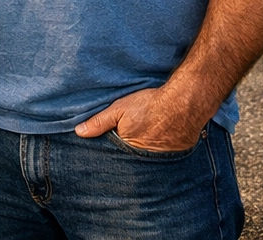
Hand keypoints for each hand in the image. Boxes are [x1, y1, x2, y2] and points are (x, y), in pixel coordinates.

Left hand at [74, 86, 205, 151]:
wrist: (184, 103)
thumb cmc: (150, 105)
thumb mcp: (119, 109)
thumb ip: (99, 122)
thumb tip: (79, 132)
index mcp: (128, 148)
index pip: (114, 156)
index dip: (110, 151)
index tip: (104, 151)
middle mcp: (145, 158)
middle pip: (131, 158)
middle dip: (126, 154)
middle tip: (128, 141)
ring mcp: (162, 158)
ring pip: (147, 159)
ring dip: (144, 152)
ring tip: (144, 140)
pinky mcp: (177, 155)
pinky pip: (164, 155)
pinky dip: (160, 150)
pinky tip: (159, 140)